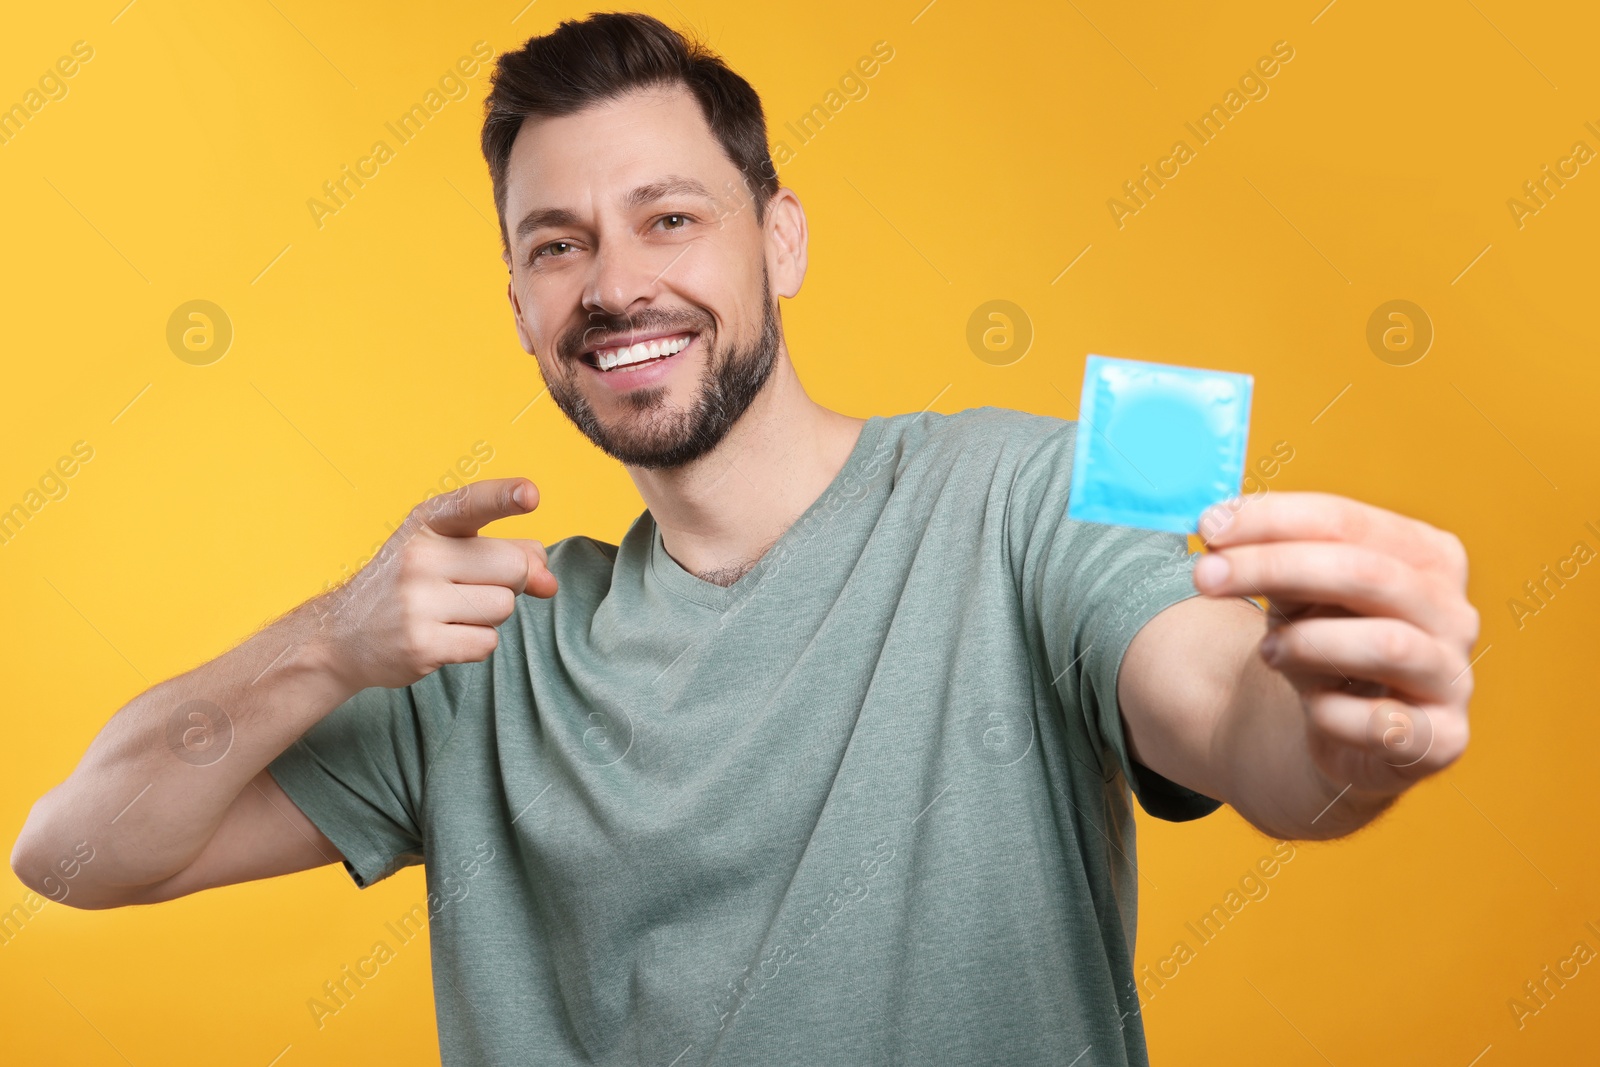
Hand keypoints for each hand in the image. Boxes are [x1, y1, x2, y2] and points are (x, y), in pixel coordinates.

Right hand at [314, 478, 557, 690]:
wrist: (343, 635)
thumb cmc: (412, 585)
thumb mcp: (449, 552)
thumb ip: (506, 553)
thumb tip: (549, 581)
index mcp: (427, 523)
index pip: (471, 503)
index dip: (504, 497)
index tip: (530, 494)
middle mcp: (419, 557)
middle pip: (514, 566)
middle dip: (509, 580)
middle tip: (470, 586)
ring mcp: (417, 602)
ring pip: (504, 606)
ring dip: (490, 614)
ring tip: (450, 612)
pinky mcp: (422, 645)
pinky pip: (488, 642)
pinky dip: (476, 643)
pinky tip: (443, 636)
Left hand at [1193, 491, 1478, 797]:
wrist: (1340, 732)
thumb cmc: (1321, 641)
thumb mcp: (1294, 593)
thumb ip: (1268, 556)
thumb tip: (1216, 525)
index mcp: (1426, 555)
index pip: (1347, 520)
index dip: (1273, 519)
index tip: (1208, 525)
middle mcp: (1452, 611)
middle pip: (1365, 572)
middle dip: (1275, 567)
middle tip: (1205, 576)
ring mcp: (1453, 677)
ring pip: (1387, 644)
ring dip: (1308, 642)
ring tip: (1266, 651)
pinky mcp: (1442, 739)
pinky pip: (1386, 724)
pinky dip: (1333, 713)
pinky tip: (1313, 708)